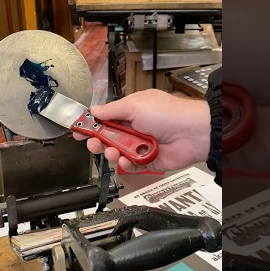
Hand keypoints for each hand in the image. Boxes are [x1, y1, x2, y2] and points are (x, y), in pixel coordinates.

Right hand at [73, 89, 210, 172]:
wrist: (191, 133)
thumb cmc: (168, 113)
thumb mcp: (134, 105)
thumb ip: (112, 110)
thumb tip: (94, 110)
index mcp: (130, 112)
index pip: (104, 119)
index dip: (90, 125)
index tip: (78, 130)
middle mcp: (134, 129)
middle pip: (107, 138)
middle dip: (97, 141)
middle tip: (92, 144)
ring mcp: (139, 145)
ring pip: (116, 153)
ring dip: (111, 152)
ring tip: (112, 151)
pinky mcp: (146, 161)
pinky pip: (129, 165)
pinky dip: (125, 164)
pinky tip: (124, 160)